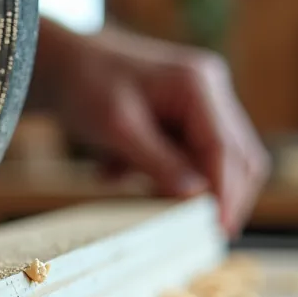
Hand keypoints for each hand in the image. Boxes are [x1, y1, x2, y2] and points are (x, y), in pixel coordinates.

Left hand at [30, 18, 268, 234]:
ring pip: (216, 160)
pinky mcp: (185, 116)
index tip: (220, 231)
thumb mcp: (117, 128)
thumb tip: (196, 195)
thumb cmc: (84, 85)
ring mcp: (202, 102)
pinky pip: (190, 156)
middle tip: (202, 235)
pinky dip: (163, 174)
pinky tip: (115, 169)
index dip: (227, 194)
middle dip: (221, 196)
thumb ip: (158, 161)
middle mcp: (210, 90)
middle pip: (237, 157)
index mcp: (197, 85)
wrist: (60, 62)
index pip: (226, 150)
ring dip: (188, 186)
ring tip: (144, 196)